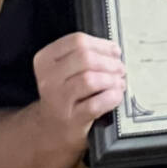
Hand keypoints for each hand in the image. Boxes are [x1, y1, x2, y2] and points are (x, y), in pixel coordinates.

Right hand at [31, 33, 125, 151]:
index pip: (77, 41)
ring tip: (119, 83)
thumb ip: (87, 55)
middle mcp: (48, 78)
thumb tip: (114, 50)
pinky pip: (96, 104)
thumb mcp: (67, 69)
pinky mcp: (71, 118)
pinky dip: (111, 97)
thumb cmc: (67, 92)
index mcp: (46, 59)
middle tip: (120, 69)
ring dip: (111, 80)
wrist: (52, 126)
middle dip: (109, 62)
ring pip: (90, 79)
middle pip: (85, 58)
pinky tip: (116, 96)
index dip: (102, 45)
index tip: (115, 52)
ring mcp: (57, 99)